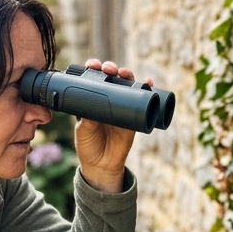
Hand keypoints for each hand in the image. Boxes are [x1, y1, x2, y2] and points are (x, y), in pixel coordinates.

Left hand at [75, 59, 150, 192]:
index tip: (92, 65)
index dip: (93, 69)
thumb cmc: (88, 146)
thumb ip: (87, 121)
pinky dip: (147, 89)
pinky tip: (149, 82)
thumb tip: (91, 109)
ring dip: (127, 75)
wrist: (102, 165)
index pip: (93, 80)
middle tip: (108, 69)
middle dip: (110, 69)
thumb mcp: (84, 131)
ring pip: (126, 85)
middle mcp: (107, 100)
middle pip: (111, 78)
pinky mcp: (134, 116)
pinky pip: (142, 100)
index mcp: (92, 101)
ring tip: (125, 73)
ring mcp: (121, 107)